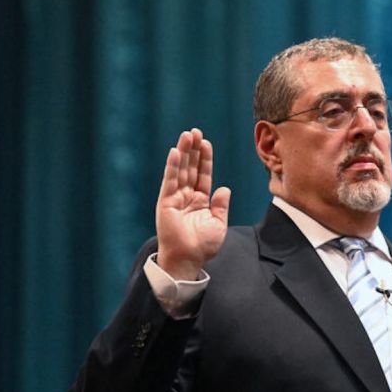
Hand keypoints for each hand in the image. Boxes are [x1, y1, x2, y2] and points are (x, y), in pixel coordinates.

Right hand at [155, 128, 230, 280]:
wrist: (189, 259)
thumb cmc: (203, 245)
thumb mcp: (218, 224)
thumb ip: (221, 206)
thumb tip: (224, 189)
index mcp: (200, 201)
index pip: (203, 174)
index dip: (205, 159)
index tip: (206, 143)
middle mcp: (187, 196)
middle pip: (190, 168)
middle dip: (193, 150)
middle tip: (195, 131)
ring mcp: (176, 198)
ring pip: (180, 171)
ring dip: (184, 152)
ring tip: (187, 135)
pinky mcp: (166, 203)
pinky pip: (170, 182)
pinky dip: (173, 167)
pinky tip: (176, 152)